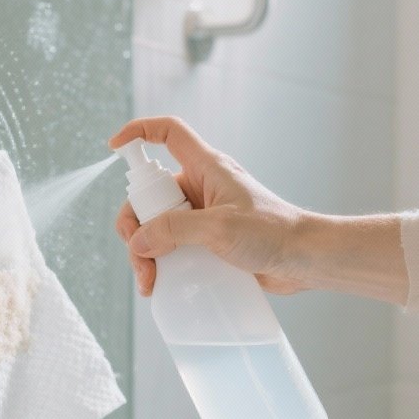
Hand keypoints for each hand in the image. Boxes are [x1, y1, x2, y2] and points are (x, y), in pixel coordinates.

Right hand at [111, 116, 306, 296]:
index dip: (139, 132)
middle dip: (136, 227)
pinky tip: (160, 285)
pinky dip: (161, 265)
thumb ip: (175, 230)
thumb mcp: (219, 228)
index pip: (168, 134)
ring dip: (145, 253)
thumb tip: (139, 241)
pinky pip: (172, 248)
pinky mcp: (207, 243)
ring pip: (157, 227)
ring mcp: (202, 217)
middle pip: (149, 196)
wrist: (304, 260)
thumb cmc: (272, 232)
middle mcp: (200, 189)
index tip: (114, 147)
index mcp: (206, 168)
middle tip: (139, 256)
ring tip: (150, 282)